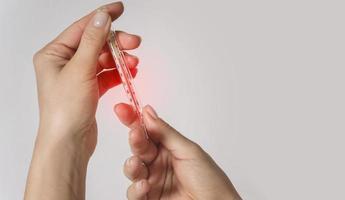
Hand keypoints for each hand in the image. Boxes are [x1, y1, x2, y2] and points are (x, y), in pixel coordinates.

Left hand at [25, 2, 140, 198]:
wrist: (68, 143)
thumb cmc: (65, 110)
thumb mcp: (80, 69)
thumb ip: (93, 40)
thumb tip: (102, 16)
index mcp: (54, 54)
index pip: (82, 28)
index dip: (102, 17)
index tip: (120, 9)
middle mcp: (63, 64)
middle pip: (95, 43)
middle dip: (116, 43)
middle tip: (135, 43)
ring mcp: (76, 77)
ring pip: (103, 59)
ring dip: (119, 59)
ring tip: (134, 63)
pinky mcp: (87, 89)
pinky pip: (105, 75)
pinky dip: (118, 72)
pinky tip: (129, 72)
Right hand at [115, 104, 241, 199]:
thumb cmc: (210, 181)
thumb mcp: (189, 151)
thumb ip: (166, 133)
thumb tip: (147, 113)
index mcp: (170, 148)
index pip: (148, 131)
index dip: (134, 119)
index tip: (122, 109)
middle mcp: (159, 163)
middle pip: (139, 148)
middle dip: (135, 140)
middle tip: (136, 134)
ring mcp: (154, 182)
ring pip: (132, 169)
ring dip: (132, 165)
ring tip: (138, 164)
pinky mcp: (149, 199)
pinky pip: (134, 193)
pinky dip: (136, 189)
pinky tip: (144, 185)